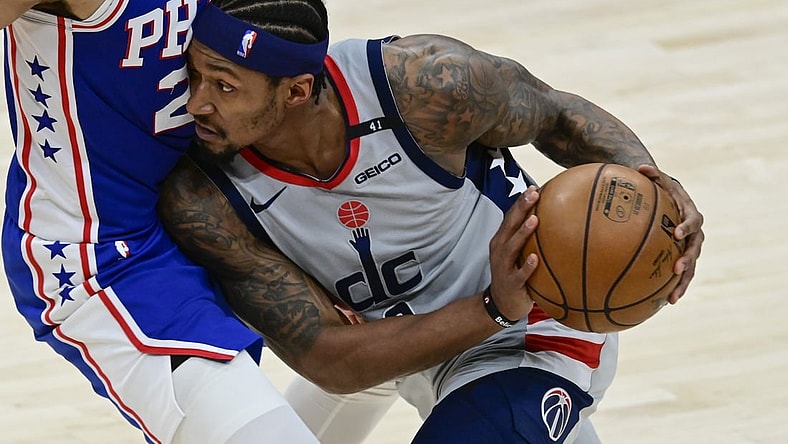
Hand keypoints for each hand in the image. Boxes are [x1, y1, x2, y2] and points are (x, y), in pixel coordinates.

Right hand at [487, 186, 539, 320]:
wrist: (502, 304)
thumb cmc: (514, 275)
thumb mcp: (518, 254)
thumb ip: (531, 240)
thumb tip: (557, 224)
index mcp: (502, 241)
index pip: (510, 217)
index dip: (520, 202)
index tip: (534, 188)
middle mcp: (500, 250)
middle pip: (509, 225)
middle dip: (521, 209)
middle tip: (534, 194)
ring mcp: (503, 267)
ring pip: (511, 247)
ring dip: (522, 233)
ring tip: (534, 220)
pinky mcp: (510, 283)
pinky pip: (519, 275)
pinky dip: (526, 266)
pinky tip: (535, 258)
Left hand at [638, 165, 704, 303]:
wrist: (670, 199)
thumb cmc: (662, 188)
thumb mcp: (659, 179)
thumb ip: (652, 174)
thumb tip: (641, 167)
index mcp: (690, 214)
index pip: (693, 221)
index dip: (687, 227)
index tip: (676, 233)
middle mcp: (694, 233)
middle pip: (695, 249)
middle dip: (687, 260)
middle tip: (677, 269)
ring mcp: (689, 248)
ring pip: (690, 268)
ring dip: (683, 283)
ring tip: (672, 298)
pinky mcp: (680, 258)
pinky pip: (678, 275)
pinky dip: (671, 287)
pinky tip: (662, 303)